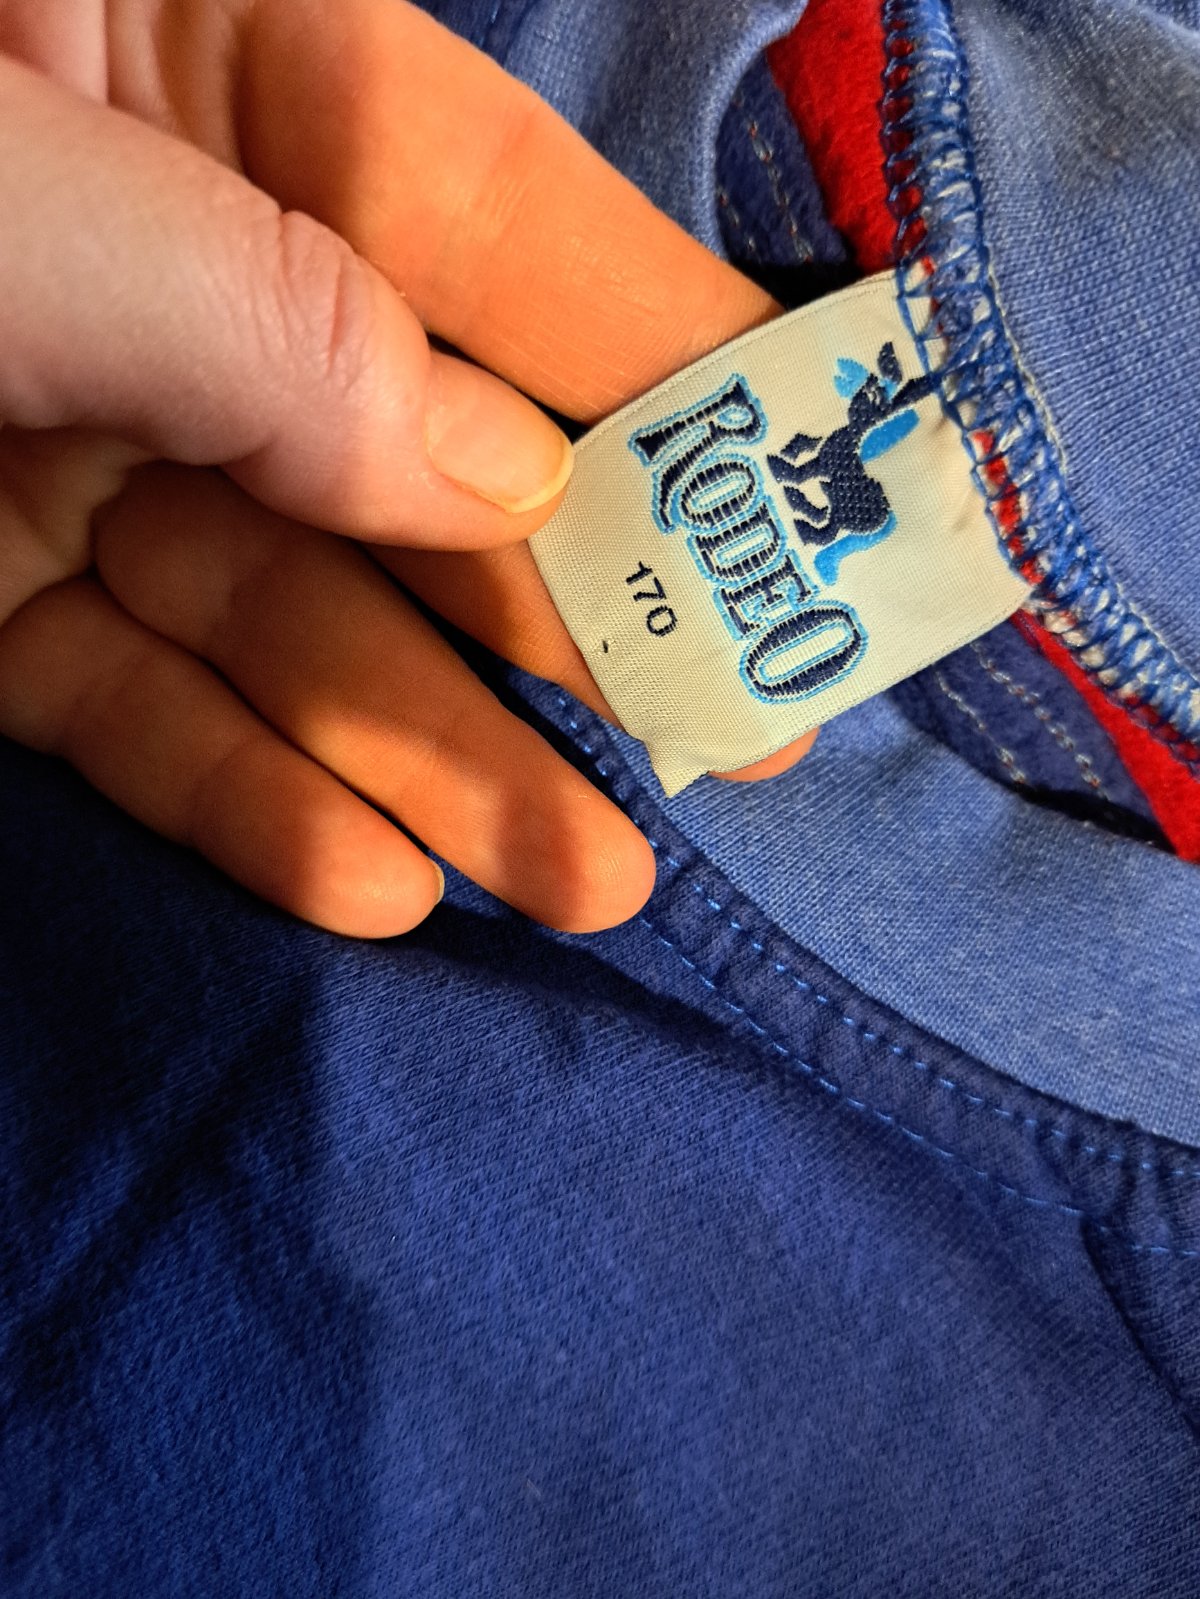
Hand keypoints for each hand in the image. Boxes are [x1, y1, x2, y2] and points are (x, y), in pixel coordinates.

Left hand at [0, 0, 809, 938]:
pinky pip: (132, 709)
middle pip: (417, 461)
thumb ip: (283, 335)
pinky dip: (243, 797)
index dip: (664, 357)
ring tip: (588, 879)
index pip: (492, 222)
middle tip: (738, 741)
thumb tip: (510, 484)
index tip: (811, 488)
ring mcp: (74, 444)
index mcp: (200, 68)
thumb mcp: (38, 205)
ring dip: (438, 761)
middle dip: (575, 617)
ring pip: (292, 618)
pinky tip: (371, 882)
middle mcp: (169, 271)